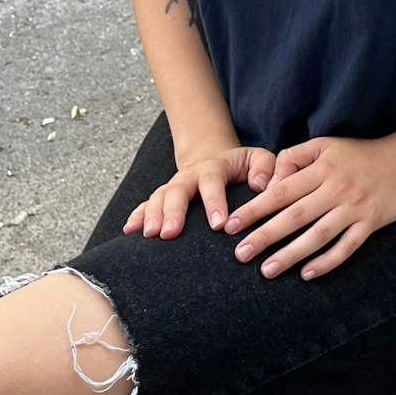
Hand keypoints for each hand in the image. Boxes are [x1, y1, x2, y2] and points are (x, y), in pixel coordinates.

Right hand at [122, 145, 274, 239]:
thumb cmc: (243, 166)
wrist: (216, 159)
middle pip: (177, 190)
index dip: (215, 202)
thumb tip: (263, 185)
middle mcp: (190, 176)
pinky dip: (136, 216)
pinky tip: (129, 231)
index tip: (218, 225)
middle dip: (172, 211)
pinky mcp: (163, 197)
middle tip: (169, 233)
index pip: (212, 182)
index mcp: (215, 168)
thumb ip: (267, 168)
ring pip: (158, 197)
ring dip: (151, 215)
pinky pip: (146, 205)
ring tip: (149, 235)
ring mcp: (174, 186)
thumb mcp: (259, 159)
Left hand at [221, 135, 395, 279]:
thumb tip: (269, 182)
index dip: (254, 209)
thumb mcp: (325, 146)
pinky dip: (327, 262)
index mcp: (322, 169)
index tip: (231, 226)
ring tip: (267, 270)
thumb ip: (293, 157)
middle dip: (265, 236)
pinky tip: (308, 274)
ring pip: (318, 235)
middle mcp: (336, 189)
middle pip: (295, 216)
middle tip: (240, 254)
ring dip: (291, 254)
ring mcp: (354, 207)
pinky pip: (347, 246)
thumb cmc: (358, 154)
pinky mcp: (371, 223)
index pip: (281, 192)